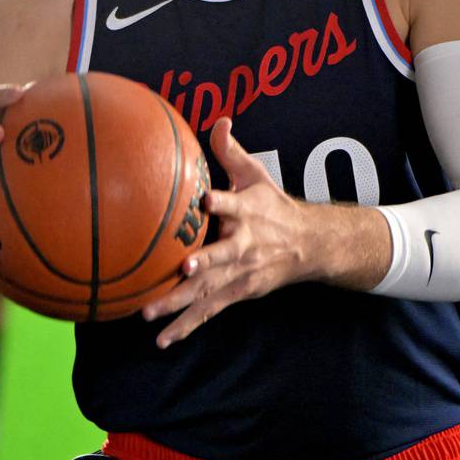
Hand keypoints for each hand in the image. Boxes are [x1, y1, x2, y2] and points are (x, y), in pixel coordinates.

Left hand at [141, 116, 316, 347]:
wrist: (309, 244)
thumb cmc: (273, 204)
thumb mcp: (256, 174)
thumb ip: (231, 151)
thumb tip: (220, 120)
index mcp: (247, 213)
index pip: (234, 204)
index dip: (221, 202)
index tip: (206, 199)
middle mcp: (245, 245)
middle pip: (223, 255)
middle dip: (205, 262)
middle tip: (184, 267)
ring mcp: (241, 273)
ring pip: (209, 290)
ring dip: (180, 303)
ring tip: (150, 313)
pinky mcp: (239, 292)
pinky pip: (208, 311)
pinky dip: (186, 326)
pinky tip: (162, 339)